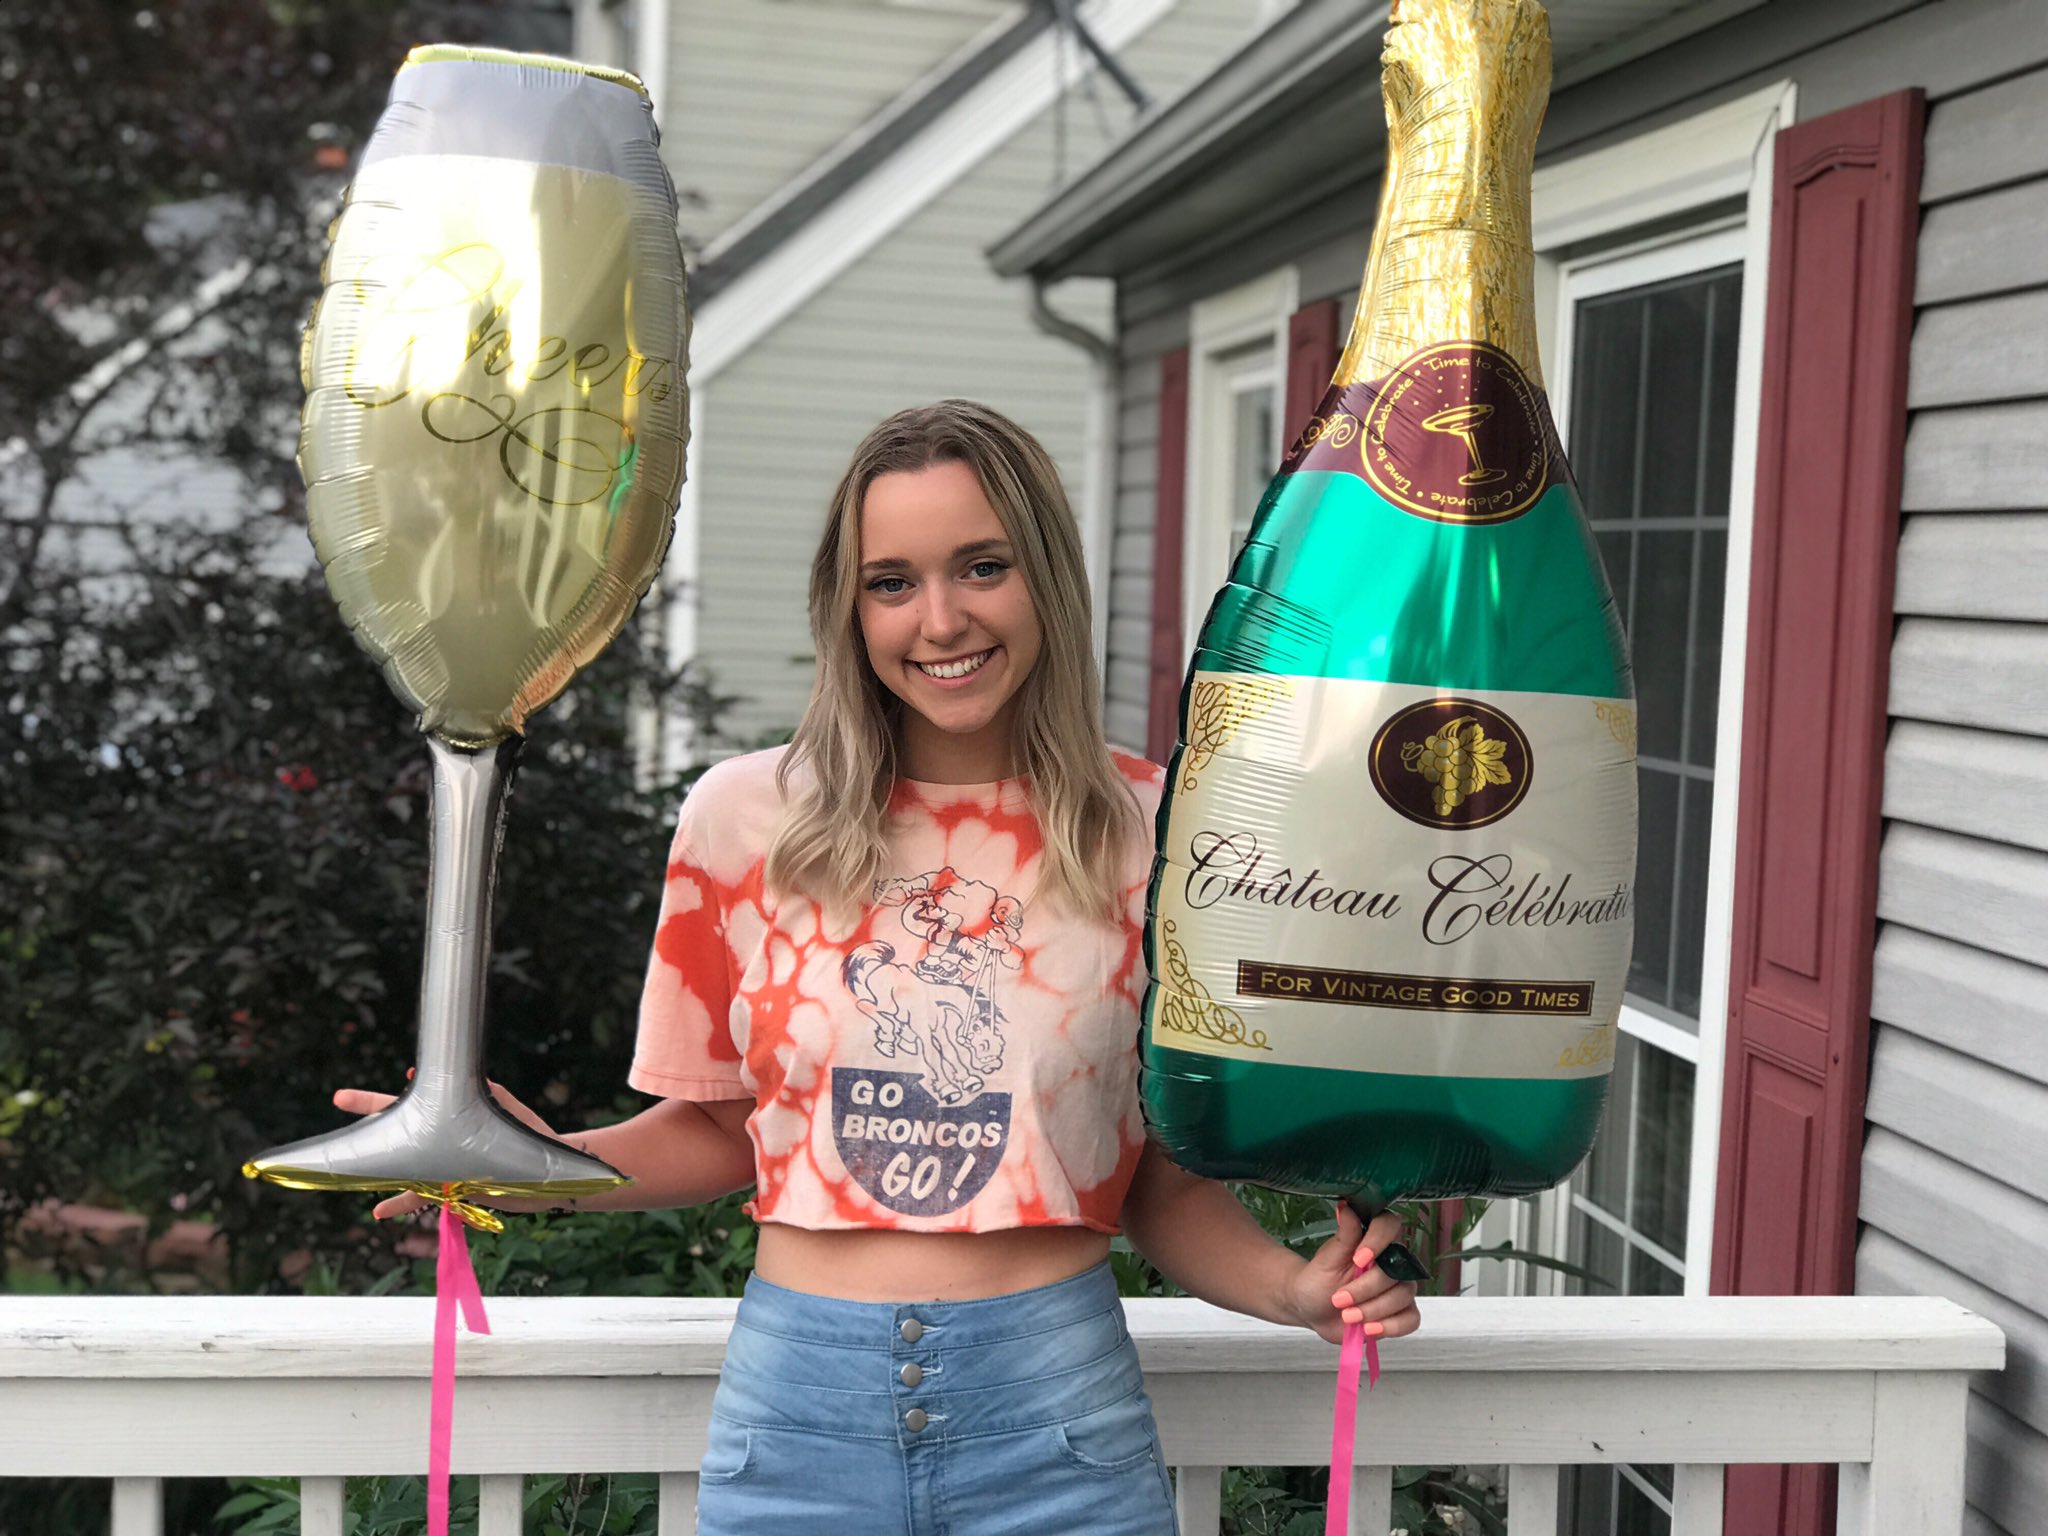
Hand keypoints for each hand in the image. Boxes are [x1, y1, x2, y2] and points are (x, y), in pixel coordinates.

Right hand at [330, 1073, 562, 1220]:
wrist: (544, 1166)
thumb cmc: (525, 1131)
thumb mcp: (504, 1108)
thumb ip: (482, 1092)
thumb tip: (451, 1079)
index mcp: (447, 1117)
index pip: (406, 1105)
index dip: (372, 1102)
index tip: (340, 1098)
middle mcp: (439, 1142)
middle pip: (396, 1134)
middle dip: (366, 1127)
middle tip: (336, 1116)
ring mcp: (441, 1166)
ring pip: (401, 1168)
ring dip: (378, 1172)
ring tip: (347, 1175)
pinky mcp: (451, 1188)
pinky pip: (421, 1197)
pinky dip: (403, 1203)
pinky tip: (381, 1212)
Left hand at [1287, 1204, 1422, 1346]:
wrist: (1313, 1308)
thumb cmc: (1318, 1279)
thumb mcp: (1327, 1258)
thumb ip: (1344, 1234)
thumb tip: (1347, 1206)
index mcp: (1374, 1240)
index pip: (1390, 1226)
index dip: (1378, 1241)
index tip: (1357, 1259)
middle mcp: (1392, 1262)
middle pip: (1395, 1272)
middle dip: (1366, 1289)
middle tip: (1339, 1299)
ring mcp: (1399, 1288)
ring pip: (1403, 1297)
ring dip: (1373, 1310)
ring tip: (1347, 1316)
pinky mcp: (1401, 1313)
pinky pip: (1410, 1320)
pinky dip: (1390, 1327)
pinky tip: (1368, 1330)